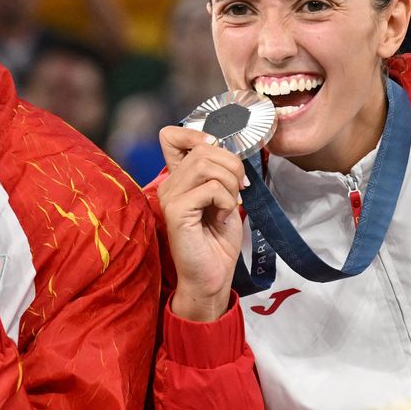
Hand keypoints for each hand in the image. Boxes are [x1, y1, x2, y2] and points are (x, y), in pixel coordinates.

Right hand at [156, 126, 245, 322]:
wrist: (212, 276)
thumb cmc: (218, 240)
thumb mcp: (224, 197)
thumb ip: (221, 172)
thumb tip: (232, 150)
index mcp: (179, 177)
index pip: (171, 136)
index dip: (198, 134)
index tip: (221, 154)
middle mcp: (170, 183)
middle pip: (203, 148)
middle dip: (232, 165)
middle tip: (240, 189)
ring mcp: (170, 196)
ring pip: (207, 165)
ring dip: (230, 183)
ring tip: (231, 204)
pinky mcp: (176, 211)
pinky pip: (211, 188)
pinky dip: (227, 201)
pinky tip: (222, 217)